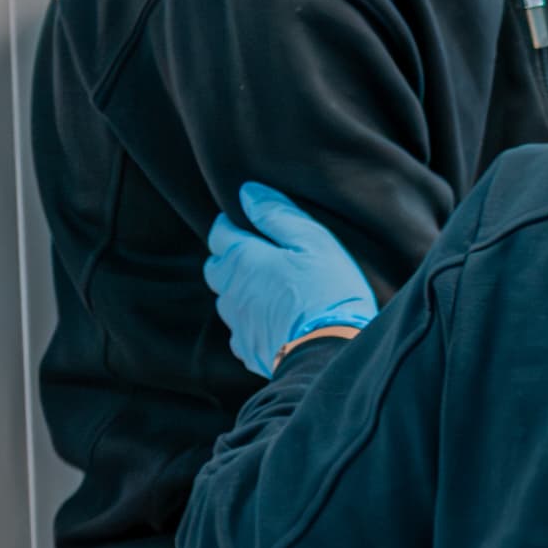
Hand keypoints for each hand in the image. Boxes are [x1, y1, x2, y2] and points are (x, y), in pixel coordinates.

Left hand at [203, 182, 376, 375]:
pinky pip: (240, 330)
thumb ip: (277, 214)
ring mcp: (236, 323)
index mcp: (242, 258)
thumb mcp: (312, 241)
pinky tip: (273, 321)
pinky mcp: (248, 350)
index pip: (220, 232)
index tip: (248, 222)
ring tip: (271, 289)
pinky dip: (251, 321)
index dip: (233, 223)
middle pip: (217, 266)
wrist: (330, 353)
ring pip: (227, 298)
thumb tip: (248, 193)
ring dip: (241, 290)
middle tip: (260, 255)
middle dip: (231, 257)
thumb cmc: (326, 291)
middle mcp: (230, 289)